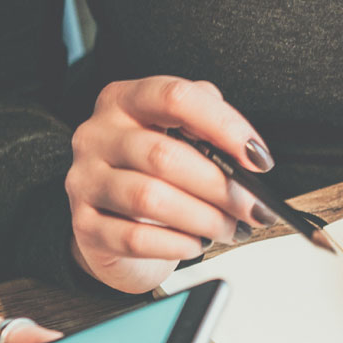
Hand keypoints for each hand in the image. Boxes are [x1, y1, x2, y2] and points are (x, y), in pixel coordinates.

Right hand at [67, 76, 275, 292]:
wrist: (113, 222)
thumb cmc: (153, 174)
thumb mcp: (178, 135)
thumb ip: (207, 125)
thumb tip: (248, 153)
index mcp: (124, 100)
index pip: (175, 97)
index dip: (224, 126)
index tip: (257, 158)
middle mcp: (97, 135)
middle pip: (164, 155)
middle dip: (221, 186)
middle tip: (253, 207)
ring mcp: (85, 180)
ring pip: (150, 199)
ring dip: (203, 218)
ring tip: (228, 228)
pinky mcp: (85, 225)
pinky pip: (136, 239)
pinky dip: (177, 244)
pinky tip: (195, 244)